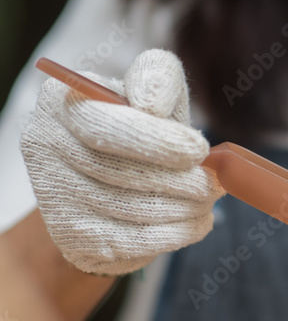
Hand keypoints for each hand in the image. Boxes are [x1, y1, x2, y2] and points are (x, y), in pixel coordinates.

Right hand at [20, 49, 223, 274]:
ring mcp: (52, 195)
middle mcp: (43, 145)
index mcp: (59, 101)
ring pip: (126, 209)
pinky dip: (172, 234)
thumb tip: (151, 102)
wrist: (108, 180)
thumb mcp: (150, 92)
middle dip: (176, 180)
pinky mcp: (69, 237)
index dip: (155, 140)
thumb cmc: (138, 127)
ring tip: (207, 202)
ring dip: (180, 209)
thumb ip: (157, 78)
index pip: (101, 123)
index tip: (198, 150)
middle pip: (115, 171)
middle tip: (212, 185)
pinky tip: (196, 223)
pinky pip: (129, 242)